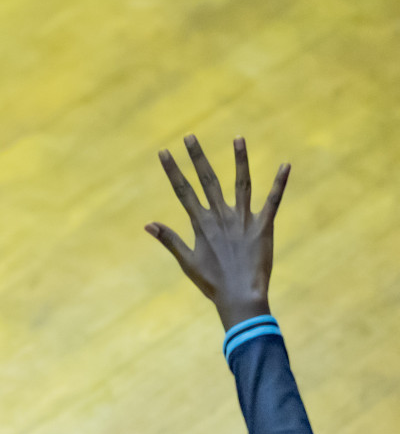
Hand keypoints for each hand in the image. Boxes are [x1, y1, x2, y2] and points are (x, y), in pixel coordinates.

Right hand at [146, 136, 289, 329]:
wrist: (241, 297)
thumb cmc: (212, 283)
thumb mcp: (187, 261)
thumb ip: (169, 240)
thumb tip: (148, 224)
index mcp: (201, 224)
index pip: (183, 191)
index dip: (172, 170)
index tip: (163, 152)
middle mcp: (220, 216)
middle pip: (207, 180)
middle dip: (197, 157)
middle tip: (190, 136)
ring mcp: (243, 220)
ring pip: (241, 183)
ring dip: (239, 160)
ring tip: (238, 138)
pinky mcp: (264, 226)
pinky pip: (273, 201)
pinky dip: (279, 183)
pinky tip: (286, 165)